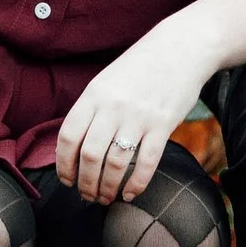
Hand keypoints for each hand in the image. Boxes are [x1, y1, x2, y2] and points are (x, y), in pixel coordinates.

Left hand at [53, 35, 213, 205]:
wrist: (181, 47)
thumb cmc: (140, 67)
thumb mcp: (107, 81)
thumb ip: (91, 109)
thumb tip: (73, 147)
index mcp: (94, 94)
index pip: (69, 136)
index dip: (64, 165)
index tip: (67, 180)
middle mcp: (113, 106)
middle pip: (90, 156)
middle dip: (85, 183)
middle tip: (87, 196)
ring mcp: (138, 116)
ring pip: (115, 163)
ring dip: (107, 188)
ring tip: (105, 198)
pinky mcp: (163, 124)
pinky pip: (146, 163)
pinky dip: (135, 184)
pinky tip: (129, 194)